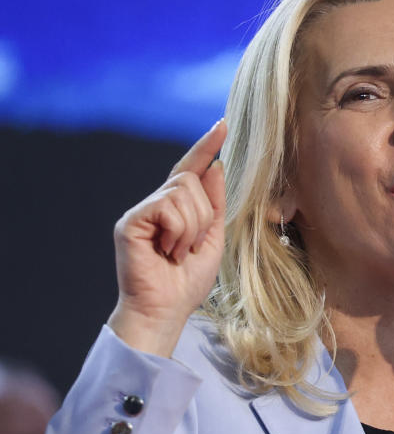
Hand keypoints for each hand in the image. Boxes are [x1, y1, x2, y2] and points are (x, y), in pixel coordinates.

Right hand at [107, 120, 226, 356]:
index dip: (206, 147)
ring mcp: (142, 211)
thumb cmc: (187, 281)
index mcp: (176, 208)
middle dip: (204, 214)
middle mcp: (156, 204)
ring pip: (182, 192)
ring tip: (179, 252)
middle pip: (191, 179)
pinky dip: (179, 231)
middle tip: (193, 246)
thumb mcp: (213, 238)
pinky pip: (168, 207)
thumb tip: (216, 166)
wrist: (166, 309)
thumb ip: (215, 203)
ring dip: (193, 227)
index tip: (222, 124)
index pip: (191, 169)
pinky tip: (167, 251)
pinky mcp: (131, 221)